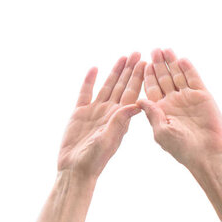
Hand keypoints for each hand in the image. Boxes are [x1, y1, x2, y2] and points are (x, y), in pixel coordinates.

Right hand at [33, 52, 145, 221]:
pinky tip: (94, 69)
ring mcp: (95, 112)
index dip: (139, 78)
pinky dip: (90, 81)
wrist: (75, 169)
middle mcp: (110, 112)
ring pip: (106, 87)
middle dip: (130, 70)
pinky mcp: (80, 113)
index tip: (146, 62)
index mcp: (120, 118)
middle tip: (138, 52)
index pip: (132, 93)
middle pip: (122, 86)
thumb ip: (119, 122)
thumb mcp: (109, 141)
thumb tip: (135, 105)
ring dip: (114, 72)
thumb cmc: (94, 159)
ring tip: (122, 57)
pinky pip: (86, 93)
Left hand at [136, 49, 221, 170]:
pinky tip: (181, 59)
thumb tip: (139, 99)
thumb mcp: (161, 132)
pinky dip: (188, 69)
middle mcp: (173, 101)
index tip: (140, 64)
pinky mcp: (202, 96)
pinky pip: (194, 79)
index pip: (151, 88)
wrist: (207, 153)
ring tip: (165, 49)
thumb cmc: (182, 148)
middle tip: (153, 50)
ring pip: (178, 76)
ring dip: (172, 63)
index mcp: (160, 110)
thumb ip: (152, 114)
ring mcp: (187, 97)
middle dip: (158, 65)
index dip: (147, 76)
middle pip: (163, 78)